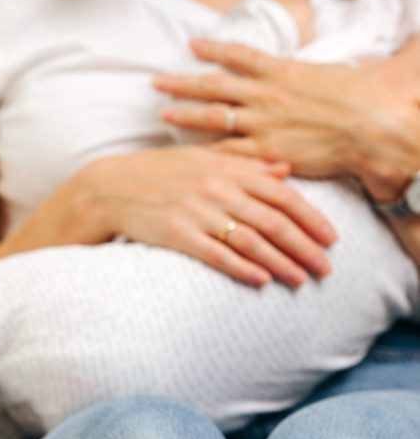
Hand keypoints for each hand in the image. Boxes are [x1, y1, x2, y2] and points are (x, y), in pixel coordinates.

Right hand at [9, 146, 336, 287]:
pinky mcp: (175, 233)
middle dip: (303, 247)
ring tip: (299, 279)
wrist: (108, 187)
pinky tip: (261, 280)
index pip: (281, 193)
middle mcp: (214, 187)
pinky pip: (217, 254)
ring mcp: (195, 210)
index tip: (331, 238)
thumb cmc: (157, 172)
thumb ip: (244, 164)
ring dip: (279, 262)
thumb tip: (285, 170)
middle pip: (272, 220)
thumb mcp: (201, 158)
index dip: (310, 217)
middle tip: (325, 268)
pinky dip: (242, 268)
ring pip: (250, 240)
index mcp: (225, 167)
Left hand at [153, 39, 419, 201]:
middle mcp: (266, 95)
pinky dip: (207, 152)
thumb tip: (303, 65)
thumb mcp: (331, 73)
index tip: (191, 44)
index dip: (212, 48)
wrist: (375, 129)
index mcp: (281, 71)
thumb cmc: (361, 99)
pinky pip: (230, 152)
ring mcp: (264, 124)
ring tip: (163, 112)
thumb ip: (306, 71)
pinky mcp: (268, 152)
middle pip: (213, 85)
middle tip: (155, 81)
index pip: (238, 55)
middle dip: (181, 82)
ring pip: (214, 117)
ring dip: (185, 113)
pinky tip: (188, 154)